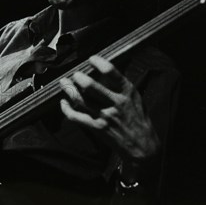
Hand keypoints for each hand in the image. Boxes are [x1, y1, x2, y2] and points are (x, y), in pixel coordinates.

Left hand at [59, 55, 159, 181]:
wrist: (142, 145)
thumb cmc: (138, 118)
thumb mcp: (135, 98)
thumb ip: (121, 86)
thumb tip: (105, 71)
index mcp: (127, 91)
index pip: (111, 71)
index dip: (98, 62)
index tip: (91, 59)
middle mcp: (116, 102)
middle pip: (90, 86)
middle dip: (78, 77)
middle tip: (74, 74)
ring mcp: (105, 116)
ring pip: (80, 100)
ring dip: (69, 90)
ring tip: (64, 83)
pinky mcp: (97, 128)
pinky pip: (76, 117)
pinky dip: (66, 109)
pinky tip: (63, 103)